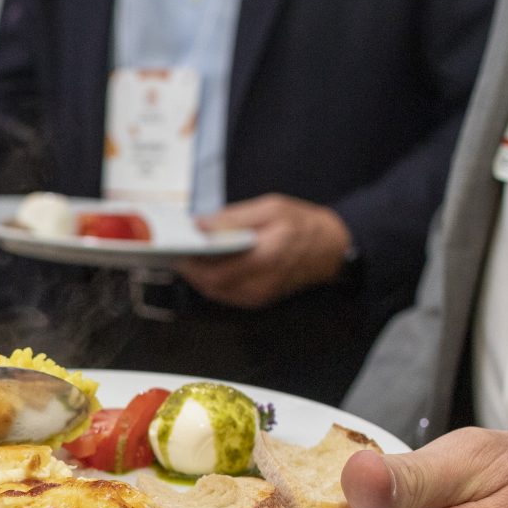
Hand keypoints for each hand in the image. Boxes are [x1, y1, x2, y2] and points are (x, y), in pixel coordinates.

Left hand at [177, 194, 351, 308]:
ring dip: (199, 275)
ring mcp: (258, 296)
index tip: (175, 248)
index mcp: (265, 260)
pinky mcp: (257, 299)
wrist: (331, 249)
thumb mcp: (271, 208)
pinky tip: (209, 263)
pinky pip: (226, 294)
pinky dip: (213, 279)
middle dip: (190, 268)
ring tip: (191, 253)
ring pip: (215, 293)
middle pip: (210, 286)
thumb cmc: (304, 225)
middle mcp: (260, 285)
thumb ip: (234, 218)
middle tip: (178, 248)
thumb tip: (201, 224)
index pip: (215, 273)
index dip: (190, 264)